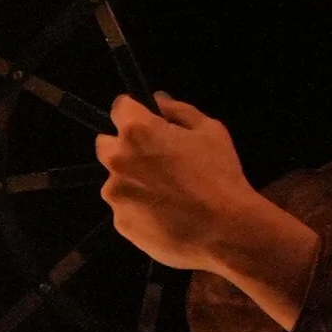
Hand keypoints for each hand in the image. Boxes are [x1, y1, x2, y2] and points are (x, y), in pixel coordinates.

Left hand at [96, 93, 253, 269]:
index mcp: (138, 131)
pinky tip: (164, 215)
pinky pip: (125, 208)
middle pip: (106, 145)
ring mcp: (115, 194)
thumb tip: (158, 100)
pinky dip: (138, 209)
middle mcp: (117, 160)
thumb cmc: (220, 176)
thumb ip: (180, 111)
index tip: (147, 122)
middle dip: (124, 147)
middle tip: (154, 160)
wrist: (225, 232)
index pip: (119, 108)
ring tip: (164, 195)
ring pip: (115, 180)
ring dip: (132, 181)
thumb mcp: (211, 131)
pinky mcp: (120, 223)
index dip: (134, 112)